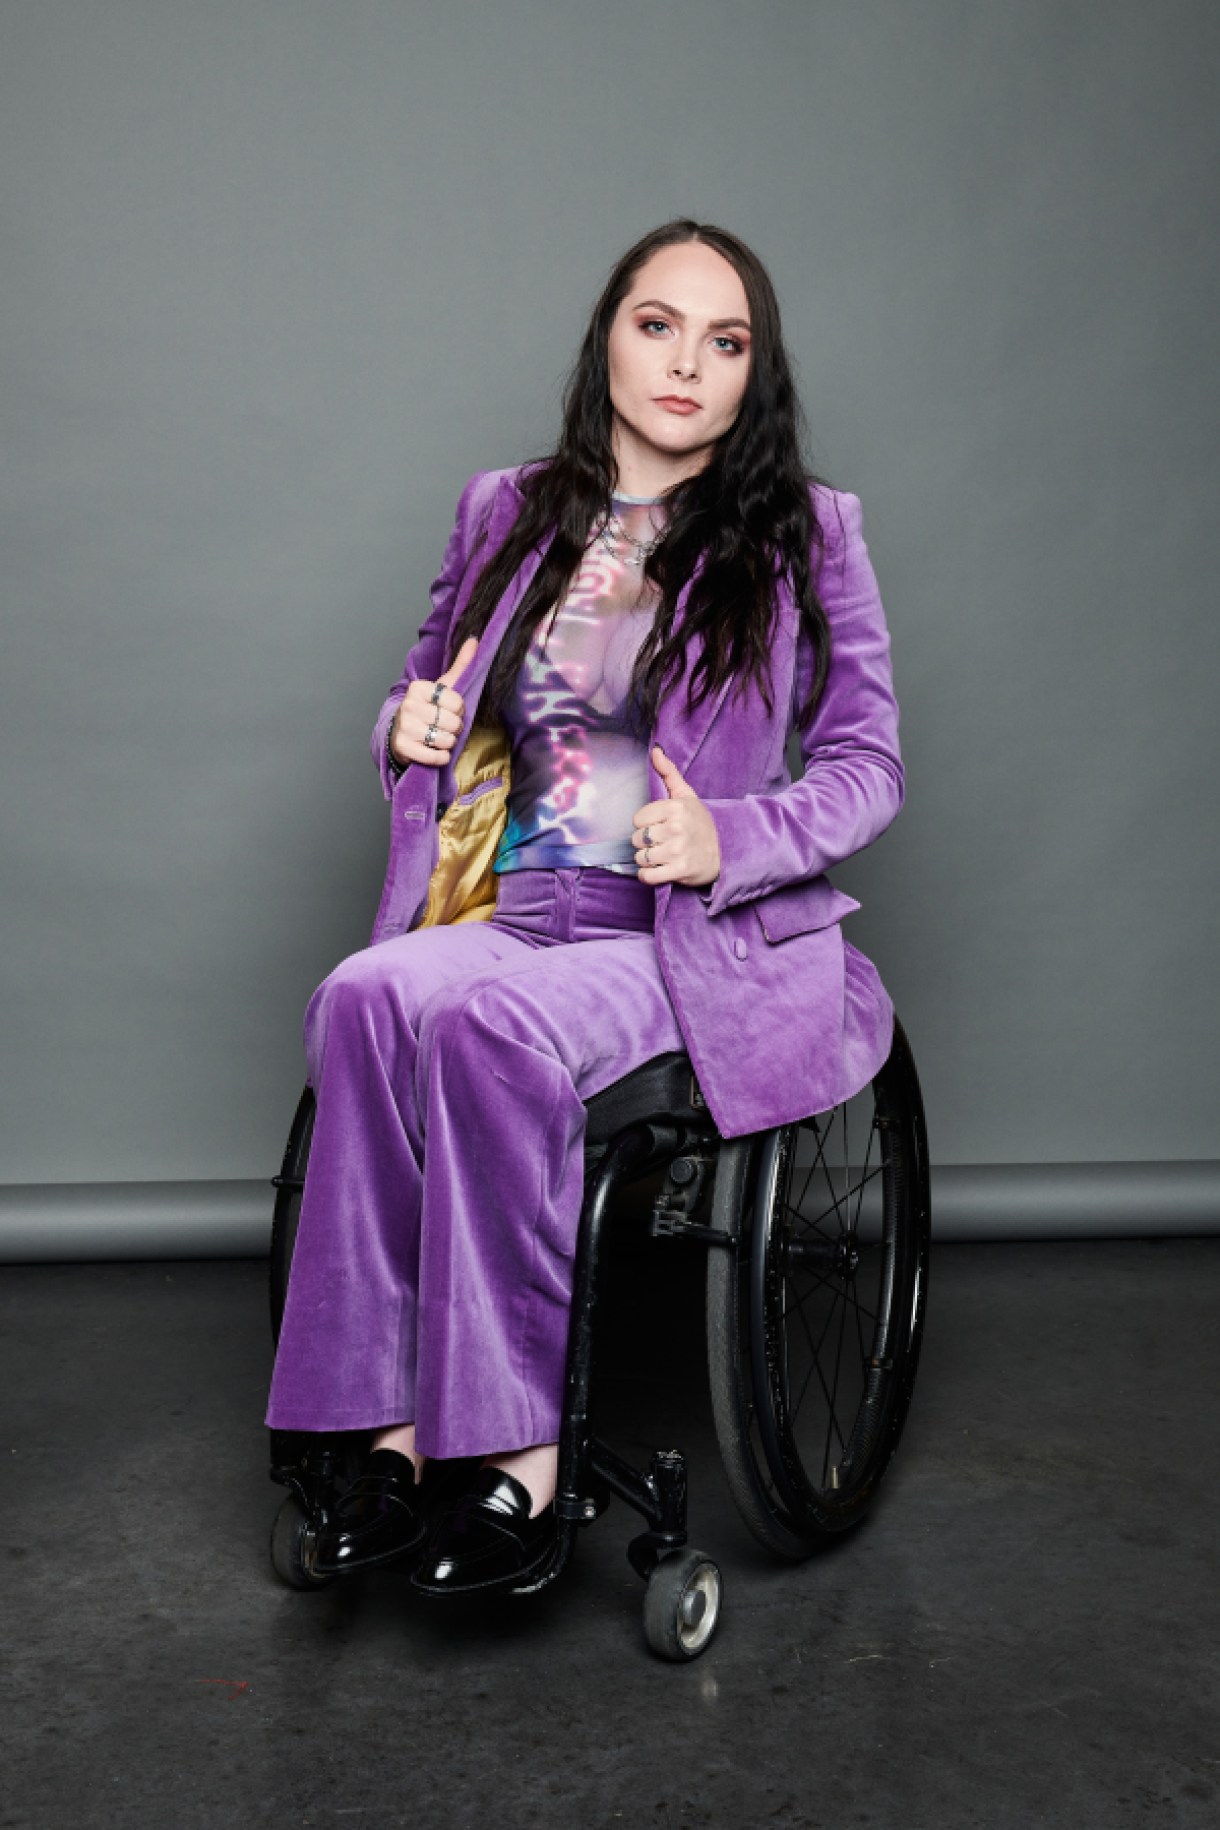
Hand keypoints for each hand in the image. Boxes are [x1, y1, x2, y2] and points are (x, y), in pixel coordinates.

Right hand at [389, 636, 478, 767]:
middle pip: (453, 723)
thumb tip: (475, 640)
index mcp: (419, 688)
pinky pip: (436, 757)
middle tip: (443, 727)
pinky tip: (434, 751)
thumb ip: (460, 665)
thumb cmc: (426, 709)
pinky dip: (441, 758)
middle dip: (454, 729)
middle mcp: (409, 705)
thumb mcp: (442, 687)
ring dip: (448, 744)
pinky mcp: (402, 747)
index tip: (449, 711)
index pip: (457, 703)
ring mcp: (404, 726)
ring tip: (437, 738)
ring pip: (446, 741)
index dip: (459, 711)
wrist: (399, 734)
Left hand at [631, 745, 721, 887]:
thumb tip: (655, 750)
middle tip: (661, 842)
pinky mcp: (680, 870)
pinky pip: (648, 875)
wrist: (725, 851)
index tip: (658, 825)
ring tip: (661, 855)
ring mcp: (678, 850)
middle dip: (646, 843)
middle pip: (638, 839)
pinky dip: (647, 875)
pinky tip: (656, 870)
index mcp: (675, 808)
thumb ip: (668, 772)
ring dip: (647, 859)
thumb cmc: (700, 822)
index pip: (638, 819)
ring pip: (641, 857)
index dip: (645, 824)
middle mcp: (676, 828)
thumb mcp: (687, 795)